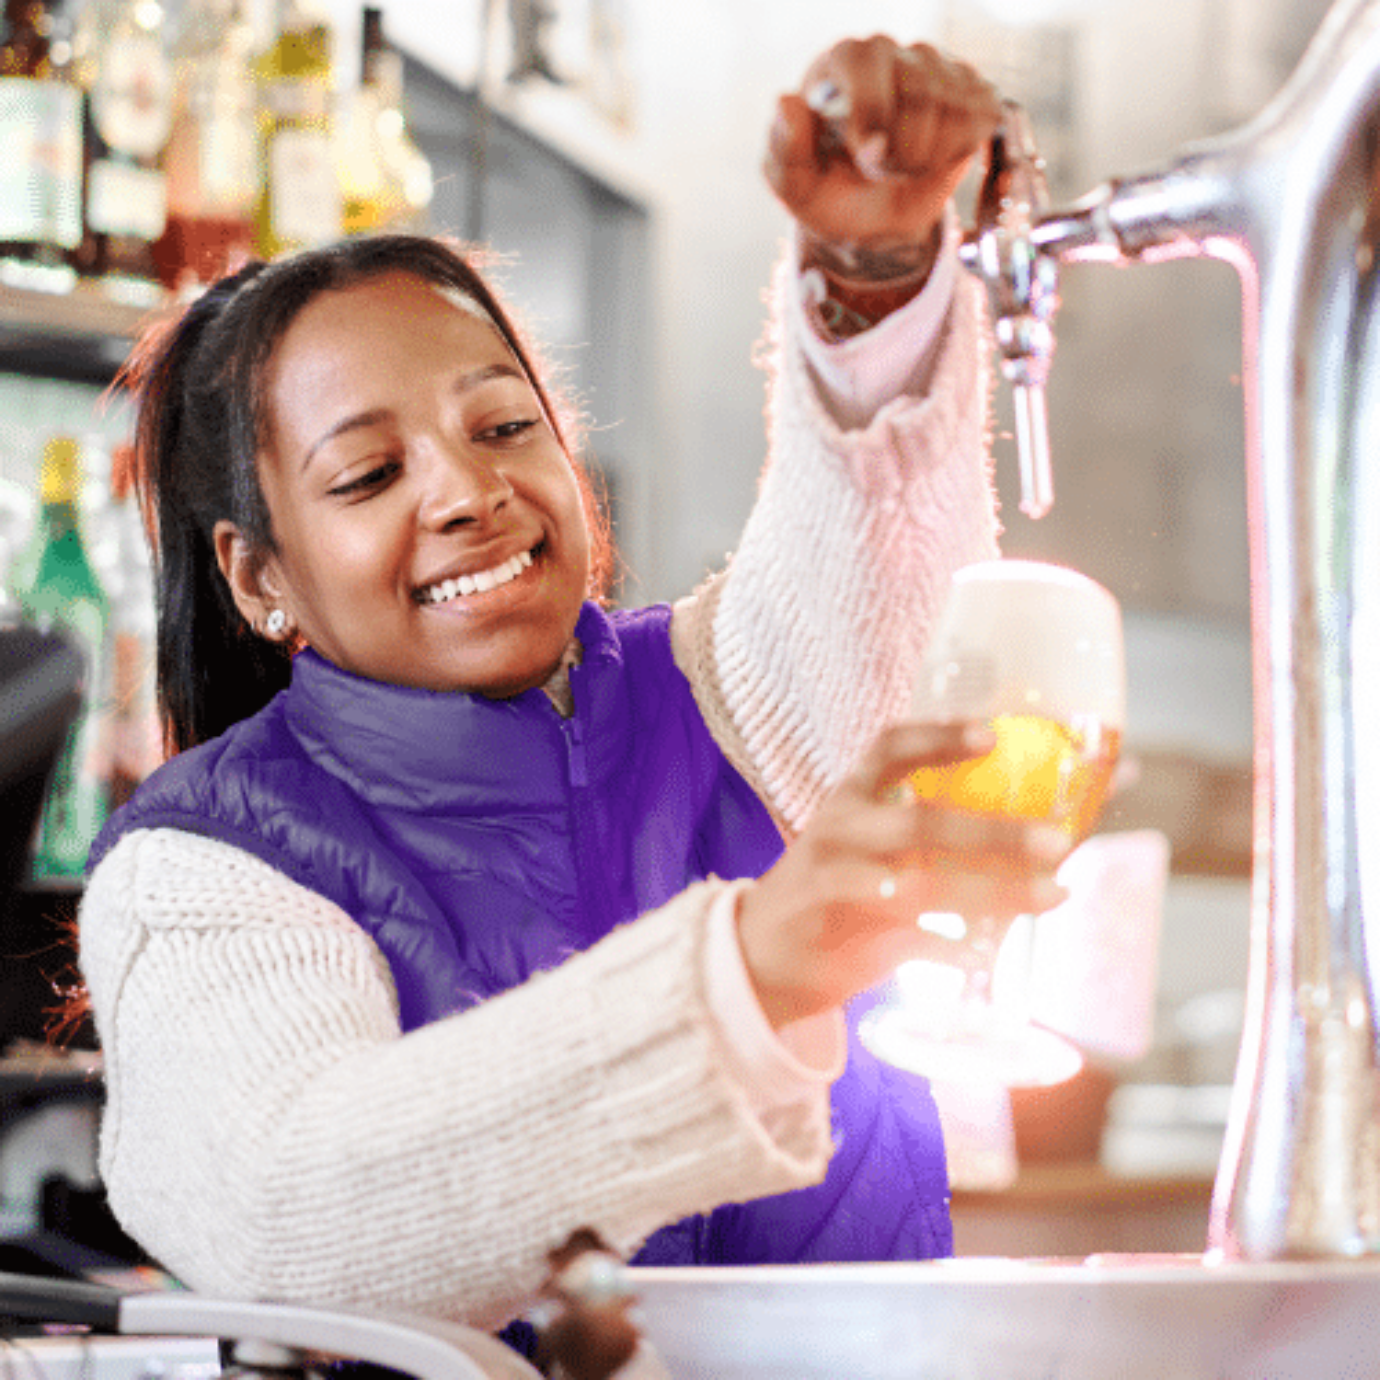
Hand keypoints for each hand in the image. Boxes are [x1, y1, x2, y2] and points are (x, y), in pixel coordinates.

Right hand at [736, 721, 1066, 1028]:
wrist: (755, 953)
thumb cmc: (828, 890)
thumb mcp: (858, 844)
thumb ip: (919, 831)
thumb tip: (1023, 827)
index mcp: (849, 798)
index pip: (890, 750)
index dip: (940, 738)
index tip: (993, 735)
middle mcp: (841, 832)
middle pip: (921, 823)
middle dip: (995, 832)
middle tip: (1057, 840)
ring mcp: (837, 884)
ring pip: (922, 885)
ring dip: (994, 892)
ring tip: (1053, 896)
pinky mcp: (836, 936)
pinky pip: (906, 942)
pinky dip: (951, 949)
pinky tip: (987, 958)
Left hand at [764, 37, 1001, 260]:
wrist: (873, 219)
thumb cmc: (831, 194)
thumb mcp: (795, 185)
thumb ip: (784, 149)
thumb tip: (786, 104)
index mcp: (841, 62)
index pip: (862, 61)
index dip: (872, 109)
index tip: (870, 156)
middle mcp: (890, 53)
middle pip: (917, 91)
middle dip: (900, 150)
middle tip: (879, 173)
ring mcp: (936, 68)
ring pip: (951, 108)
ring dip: (925, 157)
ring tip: (901, 167)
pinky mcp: (971, 92)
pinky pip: (979, 118)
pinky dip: (956, 152)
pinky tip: (932, 159)